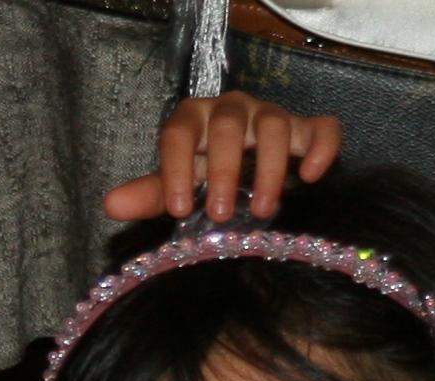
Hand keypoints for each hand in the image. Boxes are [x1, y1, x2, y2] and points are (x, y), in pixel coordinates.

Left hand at [102, 93, 342, 224]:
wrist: (253, 171)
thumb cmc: (209, 175)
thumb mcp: (180, 185)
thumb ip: (151, 194)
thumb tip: (112, 205)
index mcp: (195, 119)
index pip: (178, 132)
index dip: (175, 169)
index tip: (178, 208)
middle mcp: (232, 110)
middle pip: (227, 126)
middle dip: (223, 171)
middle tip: (221, 215)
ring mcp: (271, 116)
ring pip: (273, 126)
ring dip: (268, 168)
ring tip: (264, 210)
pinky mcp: (307, 129)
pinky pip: (322, 129)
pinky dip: (320, 148)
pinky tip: (310, 177)